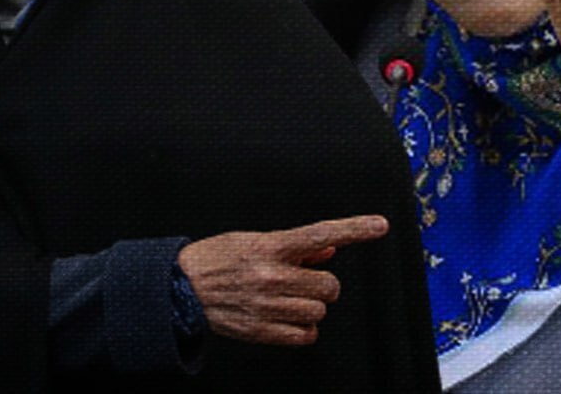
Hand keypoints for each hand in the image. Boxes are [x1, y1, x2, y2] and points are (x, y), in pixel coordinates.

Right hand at [177, 215, 388, 345]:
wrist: (180, 288)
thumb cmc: (218, 259)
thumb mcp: (254, 241)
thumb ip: (295, 248)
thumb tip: (329, 249)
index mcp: (270, 247)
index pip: (321, 234)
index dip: (354, 229)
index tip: (380, 225)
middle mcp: (271, 276)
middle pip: (329, 285)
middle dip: (322, 284)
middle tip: (303, 280)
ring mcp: (267, 306)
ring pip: (319, 312)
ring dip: (310, 306)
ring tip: (287, 298)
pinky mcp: (261, 331)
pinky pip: (305, 335)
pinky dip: (303, 329)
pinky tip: (286, 317)